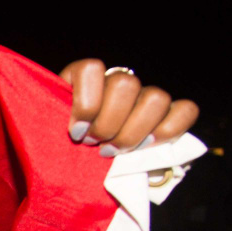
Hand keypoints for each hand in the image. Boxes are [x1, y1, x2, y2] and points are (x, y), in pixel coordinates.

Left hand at [60, 58, 198, 155]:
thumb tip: (63, 133)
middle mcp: (116, 81)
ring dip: (133, 132)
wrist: (77, 162)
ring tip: (113, 151)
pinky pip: (186, 110)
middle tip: (95, 144)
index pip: (91, 68)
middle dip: (109, 123)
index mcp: (83, 78)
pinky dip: (170, 130)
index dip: (86, 103)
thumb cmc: (58, 146)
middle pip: (126, 84)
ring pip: (155, 98)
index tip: (77, 132)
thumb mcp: (45, 133)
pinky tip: (147, 146)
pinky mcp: (168, 114)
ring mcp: (145, 95)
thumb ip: (47, 125)